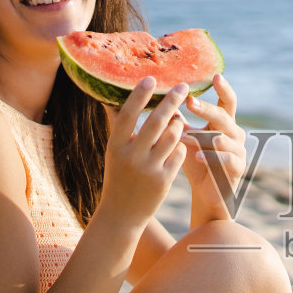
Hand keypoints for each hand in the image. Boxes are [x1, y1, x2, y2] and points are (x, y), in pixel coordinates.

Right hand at [96, 78, 188, 231]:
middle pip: (156, 121)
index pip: (128, 115)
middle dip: (171, 101)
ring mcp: (149, 169)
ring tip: (178, 119)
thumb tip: (110, 98)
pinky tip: (178, 145)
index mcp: (116, 146)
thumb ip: (118, 127)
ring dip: (178, 124)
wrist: (121, 214)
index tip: (151, 78)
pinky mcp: (164, 181)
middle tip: (182, 86)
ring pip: (172, 136)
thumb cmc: (118, 176)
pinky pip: (179, 153)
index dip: (140, 95)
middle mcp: (132, 156)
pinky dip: (181, 146)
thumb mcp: (114, 152)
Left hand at [180, 74, 245, 225]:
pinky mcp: (237, 168)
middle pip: (224, 116)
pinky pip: (226, 160)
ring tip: (185, 135)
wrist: (207, 192)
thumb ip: (178, 122)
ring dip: (203, 135)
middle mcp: (235, 133)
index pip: (228, 101)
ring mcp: (239, 150)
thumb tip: (159, 100)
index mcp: (224, 123)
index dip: (224, 88)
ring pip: (224, 137)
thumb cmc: (196, 162)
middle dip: (206, 109)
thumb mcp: (186, 139)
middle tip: (190, 102)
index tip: (215, 76)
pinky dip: (211, 157)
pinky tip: (196, 157)